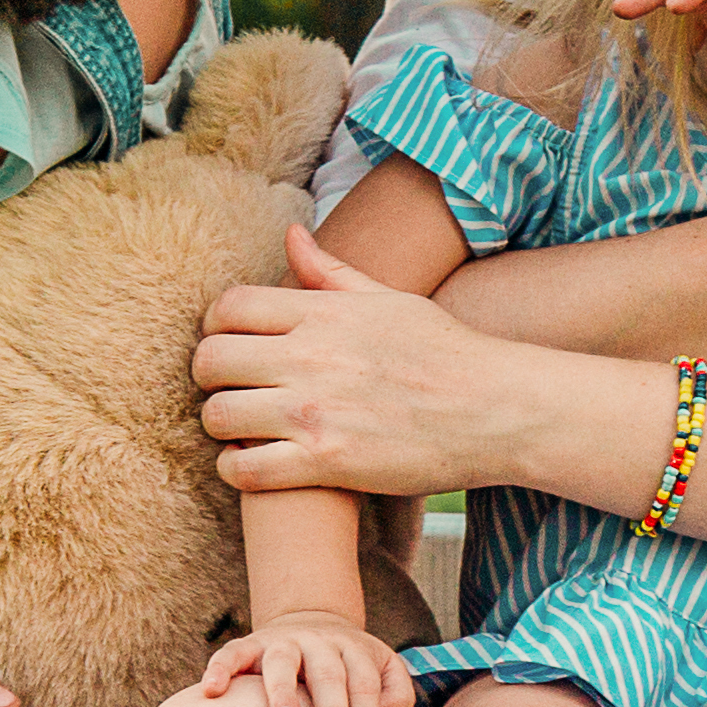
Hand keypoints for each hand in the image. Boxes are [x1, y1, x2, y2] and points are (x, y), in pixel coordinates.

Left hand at [197, 226, 531, 497]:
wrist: (496, 410)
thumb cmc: (445, 352)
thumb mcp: (389, 299)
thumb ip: (331, 272)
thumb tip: (290, 236)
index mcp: (323, 313)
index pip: (228, 307)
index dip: (216, 327)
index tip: (230, 345)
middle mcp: (311, 357)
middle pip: (210, 361)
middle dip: (210, 377)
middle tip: (230, 388)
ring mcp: (315, 412)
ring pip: (218, 416)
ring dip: (221, 425)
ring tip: (243, 428)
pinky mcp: (325, 462)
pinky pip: (244, 470)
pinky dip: (237, 470)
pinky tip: (256, 464)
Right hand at [199, 611, 414, 706]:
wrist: (312, 622)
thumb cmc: (352, 665)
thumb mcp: (385, 670)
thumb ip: (396, 696)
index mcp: (353, 649)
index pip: (364, 686)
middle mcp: (318, 642)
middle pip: (328, 677)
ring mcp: (282, 641)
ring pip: (281, 662)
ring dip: (283, 692)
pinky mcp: (250, 644)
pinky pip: (231, 653)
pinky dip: (219, 669)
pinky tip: (211, 691)